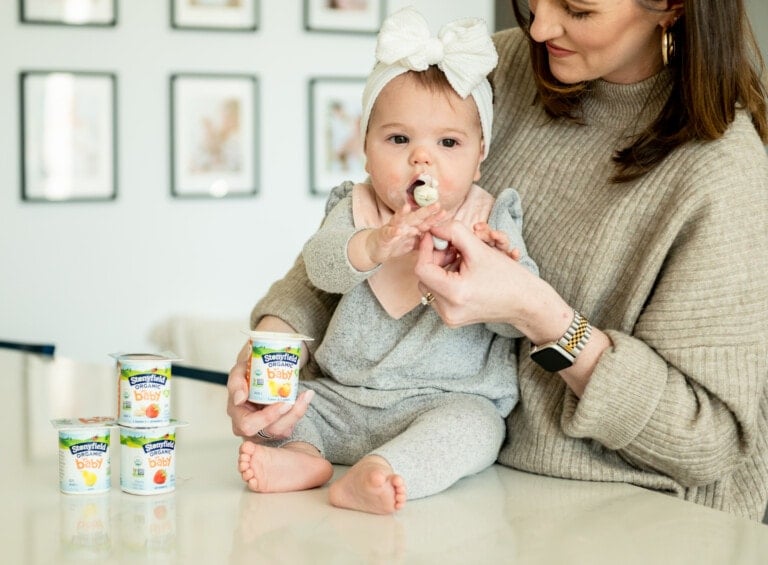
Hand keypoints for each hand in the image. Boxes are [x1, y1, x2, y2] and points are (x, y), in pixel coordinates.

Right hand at [226, 316, 314, 440]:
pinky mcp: (276, 428)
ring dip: (297, 413)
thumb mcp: (239, 371)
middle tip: (299, 400)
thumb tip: (239, 399)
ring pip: (283, 431)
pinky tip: (304, 399)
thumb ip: (236, 382)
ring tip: (306, 396)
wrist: (258, 374)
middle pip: (271, 431)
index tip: (284, 403)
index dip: (268, 417)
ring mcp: (263, 429)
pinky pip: (289, 427)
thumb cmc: (247, 374)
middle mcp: (248, 426)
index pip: (249, 425)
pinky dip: (298, 413)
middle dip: (288, 417)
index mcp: (236, 414)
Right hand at [350, 203, 446, 269]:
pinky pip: (388, 233)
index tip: (445, 212)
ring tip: (410, 208)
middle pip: (415, 217)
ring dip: (404, 214)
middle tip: (436, 205)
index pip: (425, 221)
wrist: (376, 247)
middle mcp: (403, 224)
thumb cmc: (396, 242)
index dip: (434, 217)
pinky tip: (398, 230)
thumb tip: (442, 242)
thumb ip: (425, 240)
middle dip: (425, 211)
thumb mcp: (413, 242)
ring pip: (399, 220)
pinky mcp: (384, 236)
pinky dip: (393, 232)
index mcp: (412, 226)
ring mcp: (393, 228)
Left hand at [414, 221, 540, 328]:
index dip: (426, 248)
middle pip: (424, 277)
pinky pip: (438, 294)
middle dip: (435, 258)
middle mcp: (448, 310)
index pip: (422, 268)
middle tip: (452, 248)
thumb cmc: (507, 276)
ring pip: (429, 285)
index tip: (435, 235)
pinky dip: (445, 280)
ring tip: (460, 260)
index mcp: (454, 293)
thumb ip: (455, 233)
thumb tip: (434, 228)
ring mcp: (449, 317)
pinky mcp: (452, 319)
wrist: (525, 302)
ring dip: (440, 268)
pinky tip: (462, 273)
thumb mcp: (480, 249)